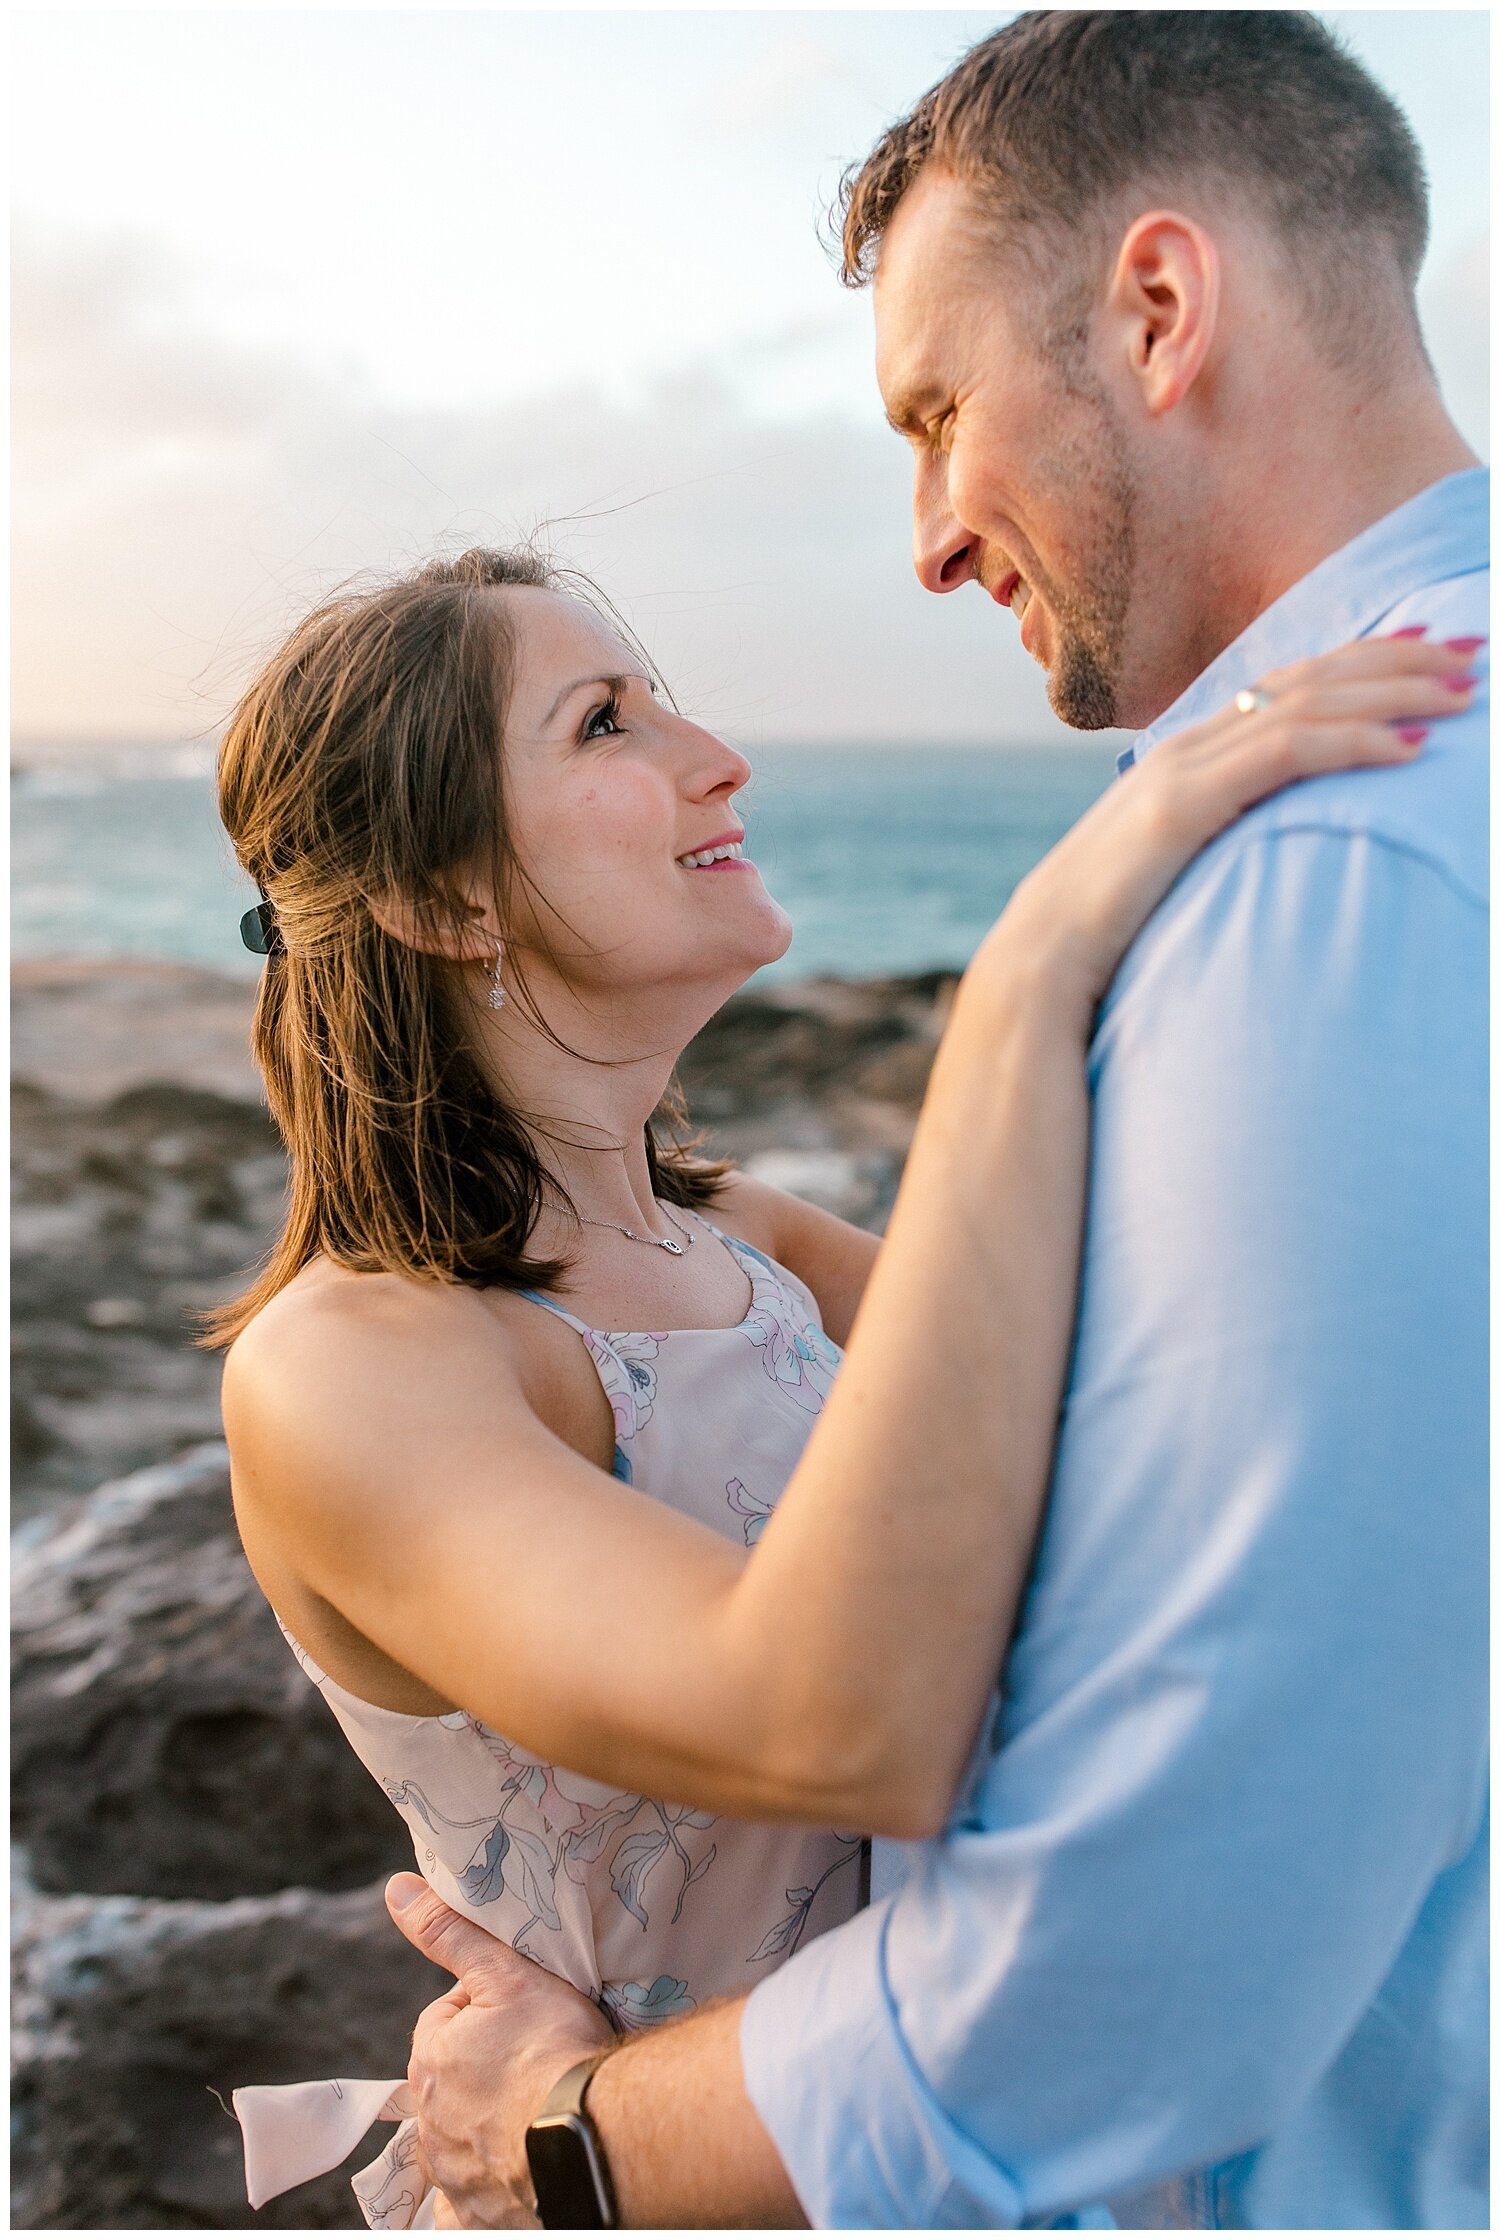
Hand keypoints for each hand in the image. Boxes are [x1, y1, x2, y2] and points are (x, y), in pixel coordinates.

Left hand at [386, 1873, 614, 2230]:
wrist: (588, 2138)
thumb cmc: (551, 2049)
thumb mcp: (505, 1974)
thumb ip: (448, 1933)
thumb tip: (395, 1889)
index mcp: (429, 2058)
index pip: (446, 2022)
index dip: (486, 2013)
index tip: (524, 2017)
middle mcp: (429, 2122)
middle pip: (453, 2082)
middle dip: (484, 2071)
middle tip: (536, 2062)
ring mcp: (453, 2174)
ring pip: (462, 2138)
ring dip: (489, 2126)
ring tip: (538, 2112)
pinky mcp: (479, 2213)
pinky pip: (471, 2200)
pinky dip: (488, 2186)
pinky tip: (515, 2171)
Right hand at [973, 629, 1480, 1023]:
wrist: (1040, 959)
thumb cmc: (1107, 928)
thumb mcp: (1173, 868)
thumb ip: (1217, 838)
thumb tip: (1267, 848)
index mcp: (1187, 754)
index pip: (1289, 686)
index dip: (1363, 661)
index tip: (1428, 649)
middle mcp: (1188, 745)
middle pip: (1310, 679)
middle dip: (1398, 661)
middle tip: (1472, 652)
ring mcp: (1183, 768)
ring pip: (1308, 705)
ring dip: (1395, 693)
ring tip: (1464, 693)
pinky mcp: (1184, 805)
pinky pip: (1286, 755)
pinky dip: (1354, 743)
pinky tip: (1409, 748)